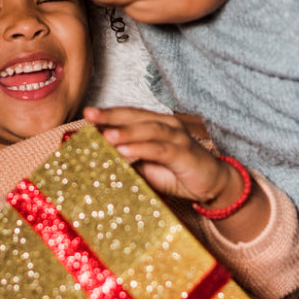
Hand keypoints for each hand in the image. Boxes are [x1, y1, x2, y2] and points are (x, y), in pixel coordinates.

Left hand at [83, 106, 230, 204]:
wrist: (211, 185)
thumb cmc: (178, 173)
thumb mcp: (147, 166)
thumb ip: (128, 160)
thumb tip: (99, 160)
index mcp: (156, 124)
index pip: (129, 115)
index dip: (109, 114)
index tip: (87, 114)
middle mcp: (167, 125)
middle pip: (136, 116)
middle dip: (112, 116)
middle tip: (90, 115)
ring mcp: (177, 137)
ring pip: (148, 130)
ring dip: (126, 132)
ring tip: (106, 135)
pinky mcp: (184, 153)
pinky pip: (160, 149)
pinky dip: (142, 149)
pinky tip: (125, 151)